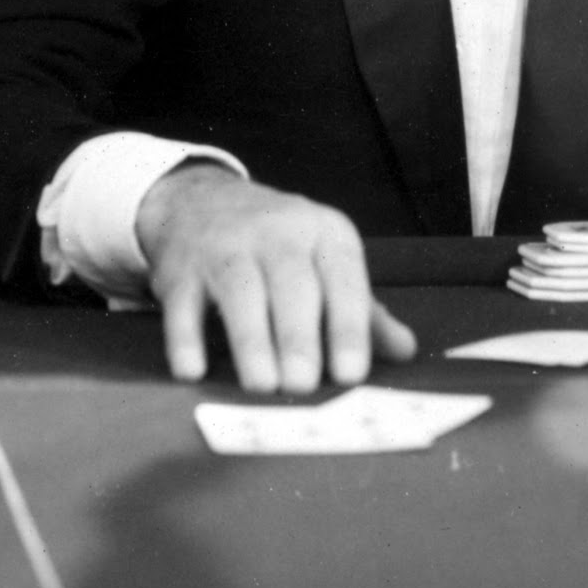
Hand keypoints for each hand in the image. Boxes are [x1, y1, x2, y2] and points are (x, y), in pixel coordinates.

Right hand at [135, 162, 416, 392]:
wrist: (202, 202)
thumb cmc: (281, 246)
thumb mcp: (327, 264)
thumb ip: (364, 311)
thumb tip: (406, 351)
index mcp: (325, 234)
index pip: (343, 279)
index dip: (348, 327)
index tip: (352, 373)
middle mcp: (278, 232)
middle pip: (291, 284)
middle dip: (298, 336)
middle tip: (303, 384)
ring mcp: (226, 246)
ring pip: (240, 290)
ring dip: (251, 339)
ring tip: (262, 385)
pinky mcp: (181, 267)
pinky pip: (182, 303)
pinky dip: (184, 337)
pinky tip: (192, 370)